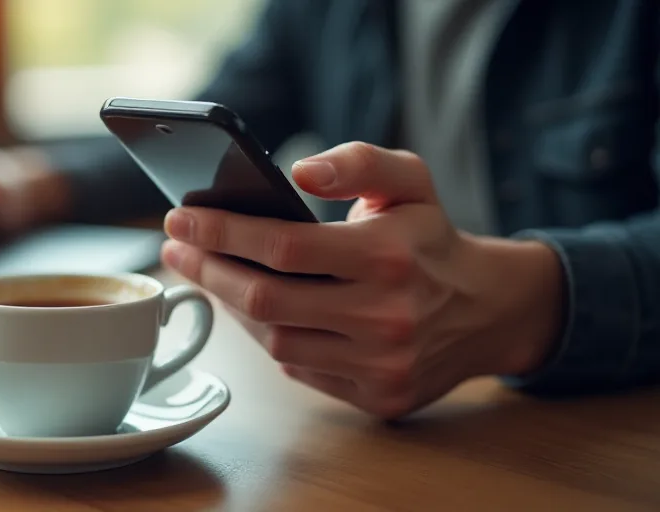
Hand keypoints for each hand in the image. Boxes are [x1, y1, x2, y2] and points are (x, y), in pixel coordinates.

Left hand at [161, 142, 563, 417]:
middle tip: (176, 248)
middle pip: (266, 298)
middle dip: (208, 271)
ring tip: (208, 274)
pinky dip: (268, 337)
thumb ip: (358, 162)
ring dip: (231, 307)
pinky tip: (252, 310)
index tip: (180, 219)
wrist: (488, 309)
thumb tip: (300, 172)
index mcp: (388, 255)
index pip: (284, 245)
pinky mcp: (378, 396)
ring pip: (276, 340)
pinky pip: (299, 368)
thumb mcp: (410, 181)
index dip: (222, 232)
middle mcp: (385, 316)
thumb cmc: (431, 238)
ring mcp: (381, 364)